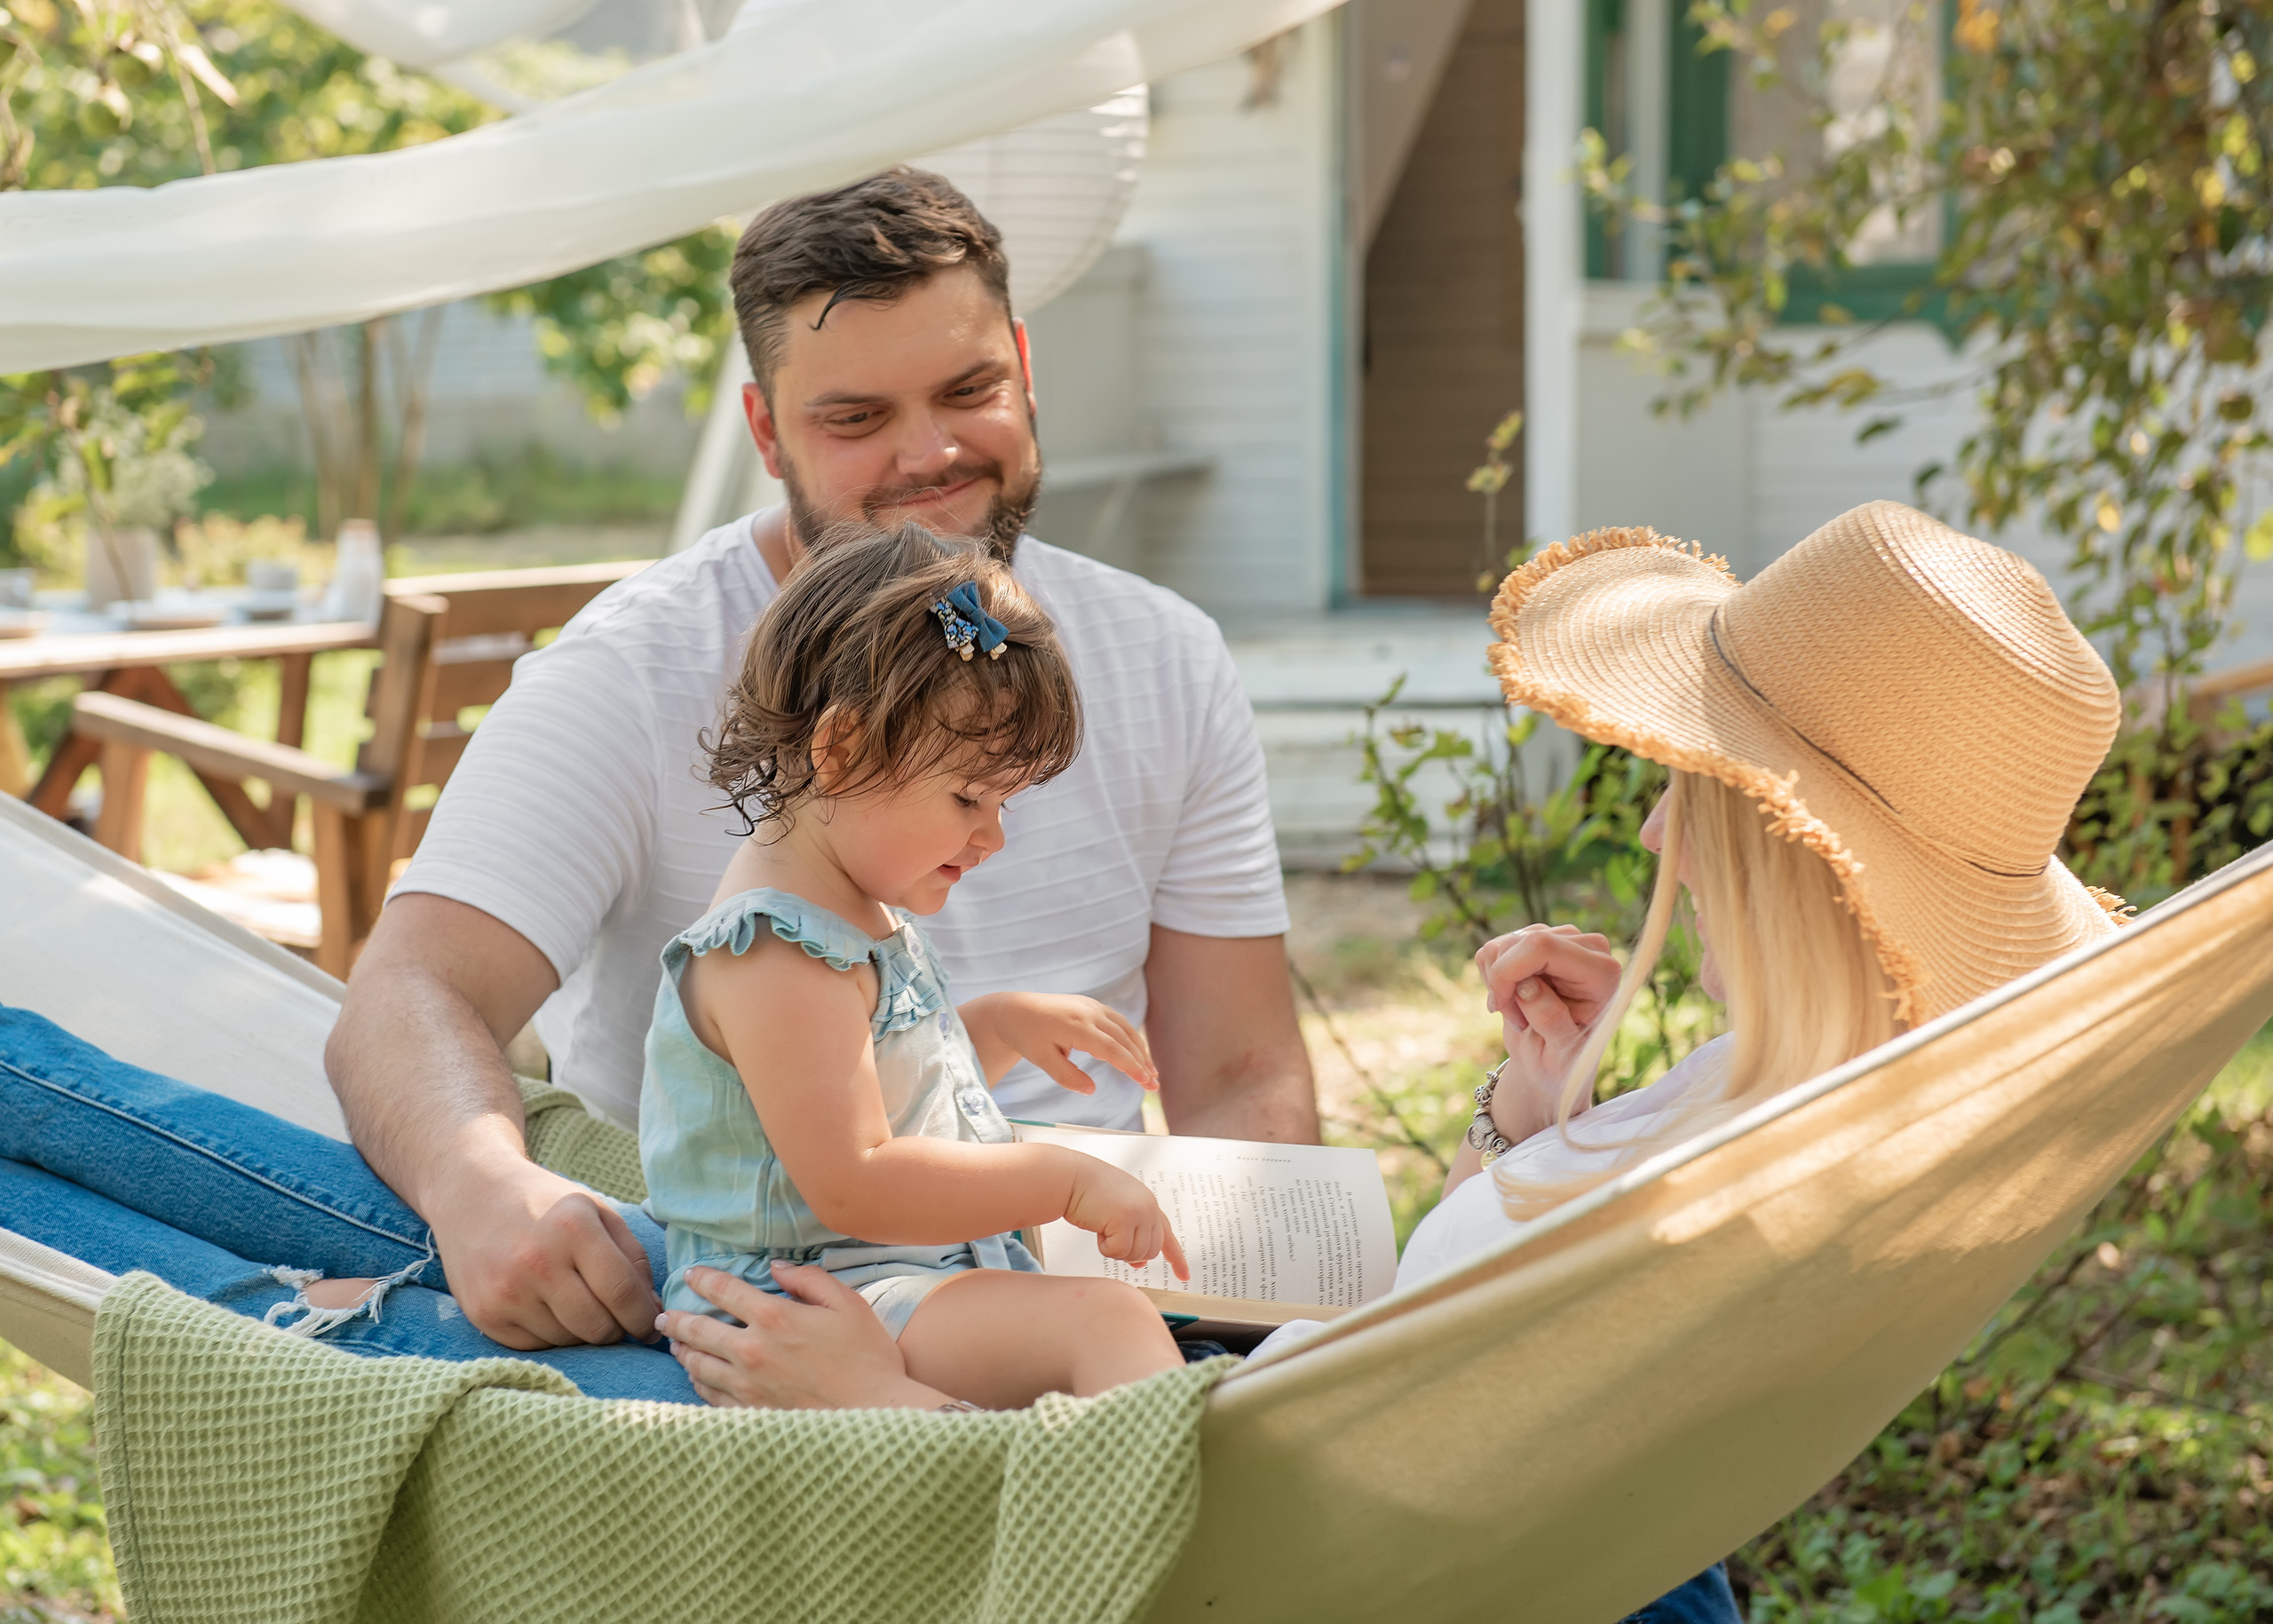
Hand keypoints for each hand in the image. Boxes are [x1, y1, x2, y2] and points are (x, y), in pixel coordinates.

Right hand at [425, 1154, 659, 1350]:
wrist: (472, 1194)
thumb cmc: (545, 1203)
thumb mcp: (597, 1211)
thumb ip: (633, 1258)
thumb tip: (653, 1312)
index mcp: (573, 1229)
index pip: (622, 1294)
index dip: (643, 1319)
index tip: (651, 1328)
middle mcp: (537, 1263)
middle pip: (597, 1326)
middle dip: (617, 1330)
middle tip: (617, 1320)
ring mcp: (506, 1292)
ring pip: (568, 1341)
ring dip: (582, 1331)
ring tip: (576, 1303)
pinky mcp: (484, 1314)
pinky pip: (536, 1345)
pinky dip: (551, 1334)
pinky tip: (546, 1307)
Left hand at [660, 1263, 944, 1408]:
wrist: (874, 1413)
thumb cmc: (866, 1356)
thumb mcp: (847, 1304)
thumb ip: (810, 1280)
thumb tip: (778, 1268)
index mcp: (774, 1317)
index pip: (724, 1290)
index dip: (703, 1279)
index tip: (690, 1274)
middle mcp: (751, 1350)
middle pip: (699, 1330)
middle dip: (677, 1319)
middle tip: (664, 1315)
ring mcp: (746, 1386)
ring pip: (698, 1365)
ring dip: (683, 1351)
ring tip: (676, 1345)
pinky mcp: (750, 1413)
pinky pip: (710, 1395)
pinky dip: (698, 1382)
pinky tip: (698, 1377)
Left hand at [975, 992, 1157, 1094]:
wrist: (1015, 1010)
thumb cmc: (1027, 1035)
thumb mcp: (1042, 1060)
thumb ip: (1067, 1076)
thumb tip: (1091, 1090)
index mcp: (1077, 1025)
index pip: (1112, 1049)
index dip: (1131, 1066)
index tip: (1146, 1082)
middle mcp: (1089, 1012)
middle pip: (1124, 1039)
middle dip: (1141, 1062)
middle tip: (1154, 1085)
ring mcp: (1092, 1006)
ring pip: (1125, 1029)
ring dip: (1140, 1050)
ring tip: (1150, 1072)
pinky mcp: (1092, 1005)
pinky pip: (1118, 1021)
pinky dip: (1130, 1038)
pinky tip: (1136, 1053)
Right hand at [1063, 1157, 1188, 1280]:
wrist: (1070, 1177)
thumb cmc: (1087, 1194)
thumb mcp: (1116, 1215)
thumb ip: (1133, 1235)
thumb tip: (1139, 1263)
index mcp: (1148, 1204)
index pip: (1167, 1235)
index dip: (1176, 1258)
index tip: (1184, 1276)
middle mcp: (1149, 1206)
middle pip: (1150, 1252)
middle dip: (1129, 1252)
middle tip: (1109, 1237)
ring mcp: (1140, 1211)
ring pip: (1137, 1254)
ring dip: (1115, 1249)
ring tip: (1102, 1227)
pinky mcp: (1125, 1218)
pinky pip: (1119, 1251)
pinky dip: (1105, 1247)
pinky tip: (1097, 1228)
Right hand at [1473, 924, 1622, 1146]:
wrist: (1551, 1059)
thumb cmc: (1562, 1061)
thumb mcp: (1561, 1054)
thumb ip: (1551, 1020)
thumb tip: (1527, 986)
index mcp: (1602, 971)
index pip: (1543, 946)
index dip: (1509, 972)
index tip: (1503, 1007)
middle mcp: (1585, 947)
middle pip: (1521, 941)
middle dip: (1503, 982)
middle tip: (1515, 1019)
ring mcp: (1560, 940)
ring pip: (1502, 945)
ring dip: (1498, 983)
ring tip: (1518, 1013)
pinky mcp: (1536, 940)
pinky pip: (1494, 949)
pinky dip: (1493, 977)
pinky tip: (1511, 998)